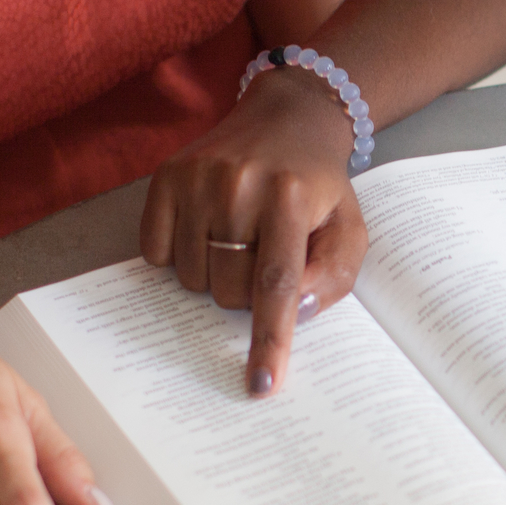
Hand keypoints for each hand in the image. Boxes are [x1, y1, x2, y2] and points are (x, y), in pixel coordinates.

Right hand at [141, 67, 366, 397]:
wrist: (286, 119)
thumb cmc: (318, 185)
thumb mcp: (348, 227)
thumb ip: (332, 274)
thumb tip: (293, 311)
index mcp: (290, 196)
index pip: (276, 284)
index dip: (269, 340)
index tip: (260, 384)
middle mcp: (239, 184)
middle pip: (229, 290)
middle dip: (248, 292)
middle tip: (263, 255)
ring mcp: (196, 179)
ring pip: (192, 280)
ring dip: (215, 275)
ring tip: (237, 237)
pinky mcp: (164, 177)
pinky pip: (157, 255)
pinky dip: (180, 256)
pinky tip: (207, 228)